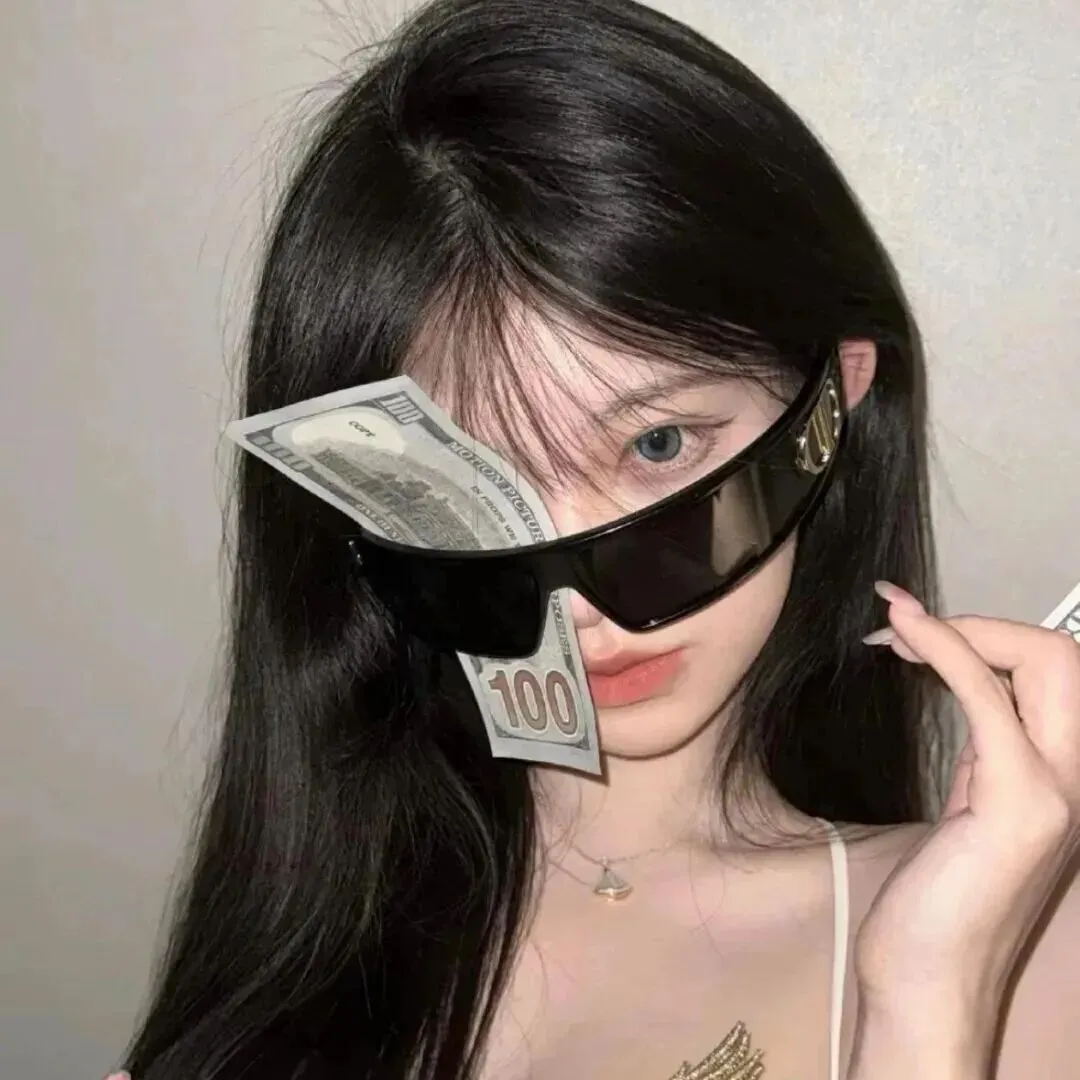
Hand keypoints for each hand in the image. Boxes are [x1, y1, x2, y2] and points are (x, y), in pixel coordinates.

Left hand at [854, 583, 1079, 1030]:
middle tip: (902, 626)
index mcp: (1059, 775)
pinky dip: (946, 650)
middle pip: (1064, 656)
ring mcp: (1055, 792)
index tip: (912, 628)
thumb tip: (965, 679)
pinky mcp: (1018, 804)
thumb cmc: (937, 902)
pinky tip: (901, 632)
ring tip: (894, 625)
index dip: (985, 635)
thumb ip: (982, 748)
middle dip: (982, 623)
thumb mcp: (970, 805)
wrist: (929, 982)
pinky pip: (989, 699)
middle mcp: (1075, 779)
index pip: (1055, 672)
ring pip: (1045, 663)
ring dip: (961, 628)